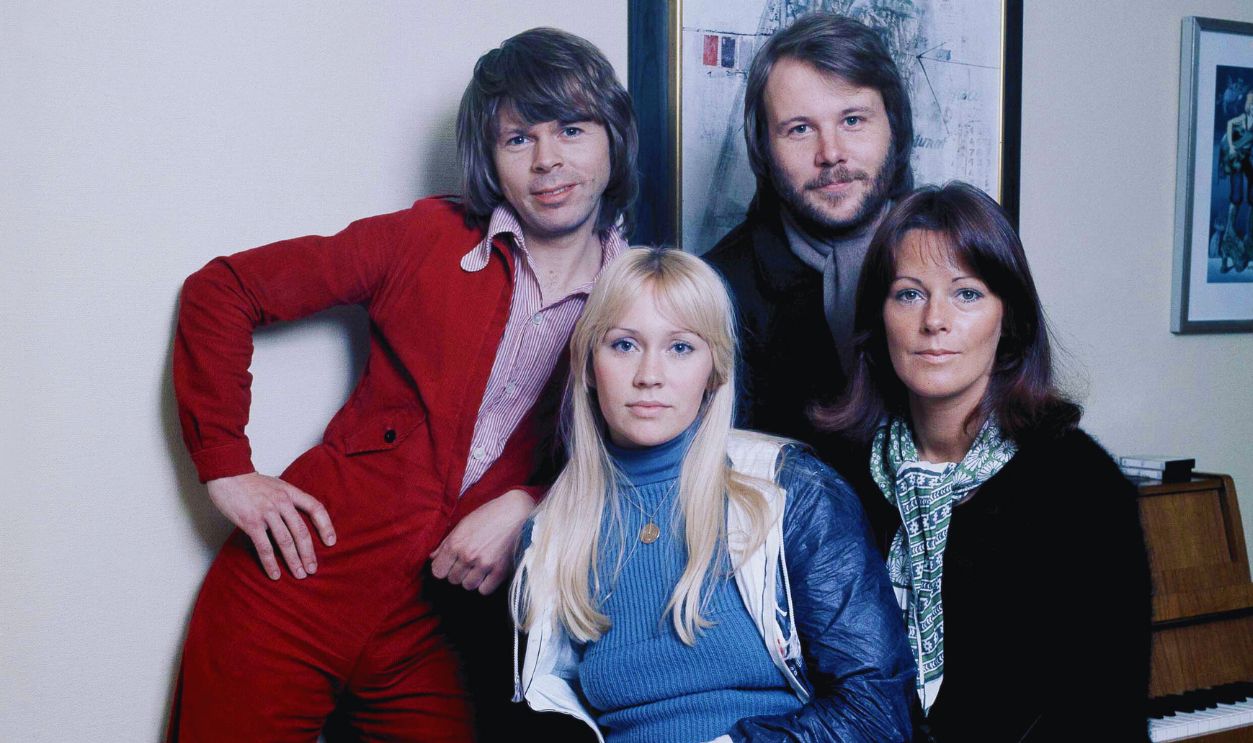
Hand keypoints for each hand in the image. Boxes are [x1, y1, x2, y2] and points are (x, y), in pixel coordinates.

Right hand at [206, 472, 335, 579]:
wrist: (227, 474)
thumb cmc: (251, 483)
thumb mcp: (276, 485)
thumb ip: (288, 500)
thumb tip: (298, 520)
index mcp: (290, 492)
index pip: (315, 508)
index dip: (326, 526)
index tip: (331, 542)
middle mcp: (281, 502)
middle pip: (301, 531)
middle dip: (308, 553)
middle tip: (313, 569)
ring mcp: (267, 512)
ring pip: (285, 541)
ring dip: (293, 561)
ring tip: (299, 574)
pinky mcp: (251, 522)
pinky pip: (264, 547)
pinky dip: (270, 563)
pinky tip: (275, 574)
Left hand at [429, 488, 534, 593]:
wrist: (517, 512)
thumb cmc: (489, 515)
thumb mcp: (464, 524)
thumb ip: (446, 543)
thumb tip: (433, 557)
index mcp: (456, 543)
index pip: (438, 571)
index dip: (442, 568)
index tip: (449, 565)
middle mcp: (468, 556)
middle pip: (453, 579)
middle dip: (458, 572)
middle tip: (468, 563)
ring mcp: (484, 565)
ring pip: (468, 586)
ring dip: (471, 579)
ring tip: (479, 568)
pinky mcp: (500, 571)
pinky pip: (484, 590)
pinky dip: (485, 584)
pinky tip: (488, 573)